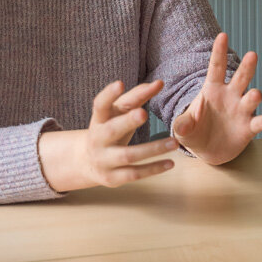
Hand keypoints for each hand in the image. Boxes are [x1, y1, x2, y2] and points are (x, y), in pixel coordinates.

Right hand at [38, 79, 178, 191]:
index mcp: (99, 119)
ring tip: (174, 143)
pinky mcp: (112, 178)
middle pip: (112, 130)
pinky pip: (134, 174)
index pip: (100, 105)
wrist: (87, 162)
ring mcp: (103, 160)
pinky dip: (153, 169)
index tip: (120, 83)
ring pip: (128, 155)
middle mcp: (98, 139)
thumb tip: (160, 83)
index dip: (109, 94)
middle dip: (127, 122)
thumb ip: (138, 96)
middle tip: (143, 113)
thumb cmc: (111, 128)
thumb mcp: (118, 112)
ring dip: (152, 149)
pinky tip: (171, 163)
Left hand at [170, 32, 261, 164]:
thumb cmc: (194, 133)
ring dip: (255, 96)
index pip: (216, 67)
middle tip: (252, 54)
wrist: (208, 151)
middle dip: (247, 66)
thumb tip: (182, 125)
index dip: (219, 52)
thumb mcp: (182, 129)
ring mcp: (242, 110)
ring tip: (255, 95)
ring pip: (252, 98)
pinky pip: (258, 122)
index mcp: (212, 89)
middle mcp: (231, 95)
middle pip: (241, 77)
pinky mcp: (249, 127)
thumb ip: (182, 125)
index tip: (222, 35)